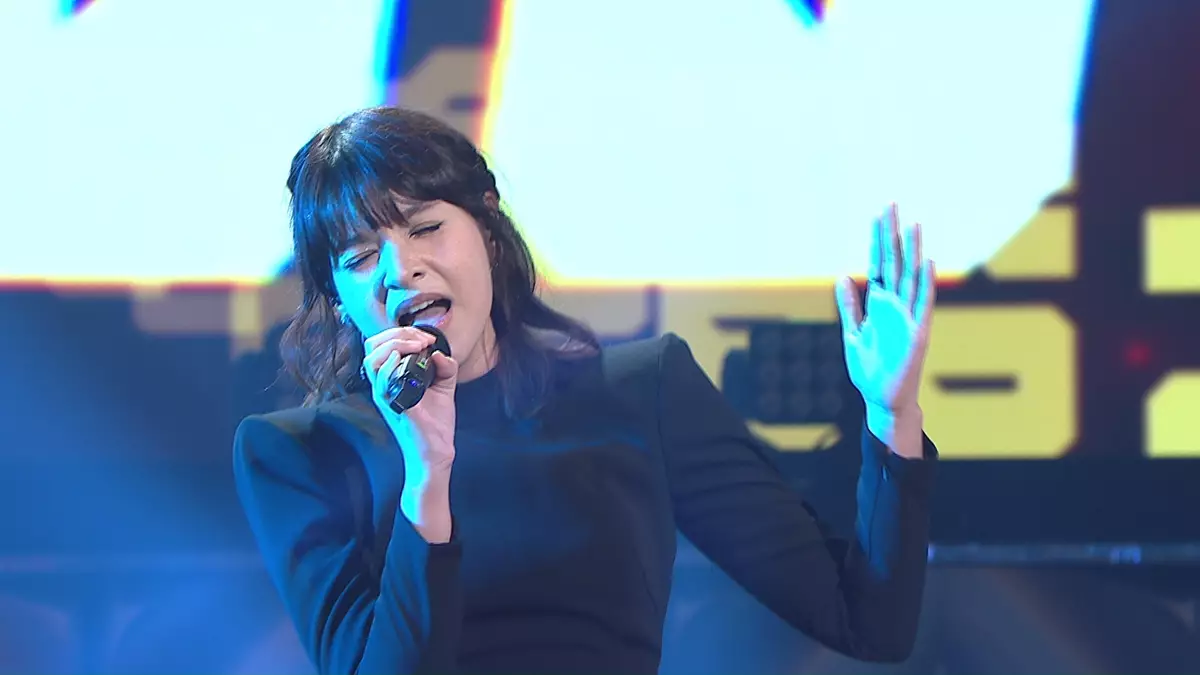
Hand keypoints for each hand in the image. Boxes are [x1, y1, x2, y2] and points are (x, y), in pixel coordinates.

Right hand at [363, 327, 457, 478]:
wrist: (436, 451)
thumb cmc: (434, 424)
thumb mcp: (443, 387)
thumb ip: (445, 367)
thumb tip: (440, 353)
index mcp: (392, 378)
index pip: (382, 345)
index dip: (402, 333)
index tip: (425, 338)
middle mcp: (384, 385)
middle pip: (372, 347)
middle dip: (397, 334)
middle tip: (421, 339)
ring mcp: (386, 396)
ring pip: (372, 360)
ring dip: (395, 345)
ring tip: (417, 346)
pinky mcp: (394, 406)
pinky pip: (381, 383)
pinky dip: (390, 366)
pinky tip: (404, 359)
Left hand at [834, 204, 935, 452]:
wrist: (883, 400)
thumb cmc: (870, 369)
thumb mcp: (854, 334)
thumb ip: (849, 306)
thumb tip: (842, 276)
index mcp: (878, 305)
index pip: (878, 265)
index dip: (877, 241)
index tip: (878, 216)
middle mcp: (895, 306)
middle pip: (894, 263)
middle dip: (891, 235)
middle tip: (891, 206)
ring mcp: (908, 317)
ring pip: (910, 277)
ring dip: (911, 252)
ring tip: (912, 225)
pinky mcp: (917, 333)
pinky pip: (922, 304)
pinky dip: (924, 283)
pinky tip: (926, 261)